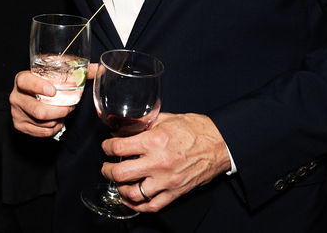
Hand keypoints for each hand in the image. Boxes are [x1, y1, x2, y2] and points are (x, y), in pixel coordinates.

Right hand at [10, 66, 88, 137]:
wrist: (31, 96)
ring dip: (58, 119)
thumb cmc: (45, 84)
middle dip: (59, 111)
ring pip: (42, 122)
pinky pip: (42, 132)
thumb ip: (77, 72)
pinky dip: (53, 128)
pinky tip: (55, 120)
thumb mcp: (57, 76)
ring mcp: (17, 112)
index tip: (53, 90)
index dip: (38, 86)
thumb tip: (99, 68)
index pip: (25, 82)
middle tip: (70, 107)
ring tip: (62, 112)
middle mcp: (16, 96)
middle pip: (37, 109)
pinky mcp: (20, 125)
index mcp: (22, 79)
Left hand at [100, 112, 231, 212]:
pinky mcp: (176, 192)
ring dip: (120, 189)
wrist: (220, 143)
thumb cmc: (196, 129)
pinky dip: (138, 206)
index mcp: (154, 141)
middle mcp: (158, 163)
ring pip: (133, 193)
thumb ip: (143, 124)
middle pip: (120, 173)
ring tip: (117, 183)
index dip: (106, 147)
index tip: (106, 147)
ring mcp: (167, 180)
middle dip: (107, 170)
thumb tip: (124, 126)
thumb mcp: (165, 119)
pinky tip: (131, 199)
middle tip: (106, 167)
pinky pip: (152, 206)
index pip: (118, 148)